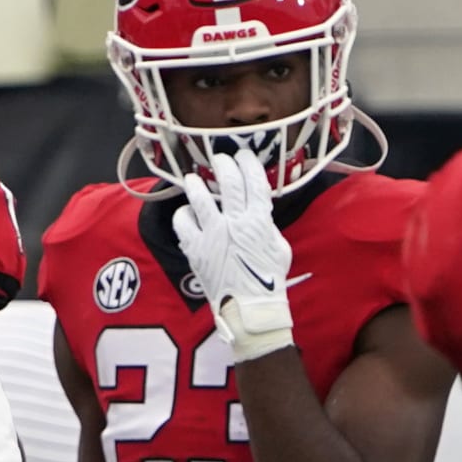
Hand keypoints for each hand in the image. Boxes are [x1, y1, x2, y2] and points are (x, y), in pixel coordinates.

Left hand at [171, 151, 294, 361]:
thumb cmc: (268, 280)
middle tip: (220, 159)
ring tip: (192, 178)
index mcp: (259, 221)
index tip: (244, 155)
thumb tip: (257, 212)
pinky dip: (183, 214)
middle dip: (224, 165)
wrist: (249, 307)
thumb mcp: (279, 247)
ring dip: (196, 184)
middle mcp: (235, 223)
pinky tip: (185, 212)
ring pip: (200, 198)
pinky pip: (182, 222)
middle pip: (228, 182)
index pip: (254, 182)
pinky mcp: (195, 248)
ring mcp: (212, 235)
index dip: (249, 164)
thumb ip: (267, 226)